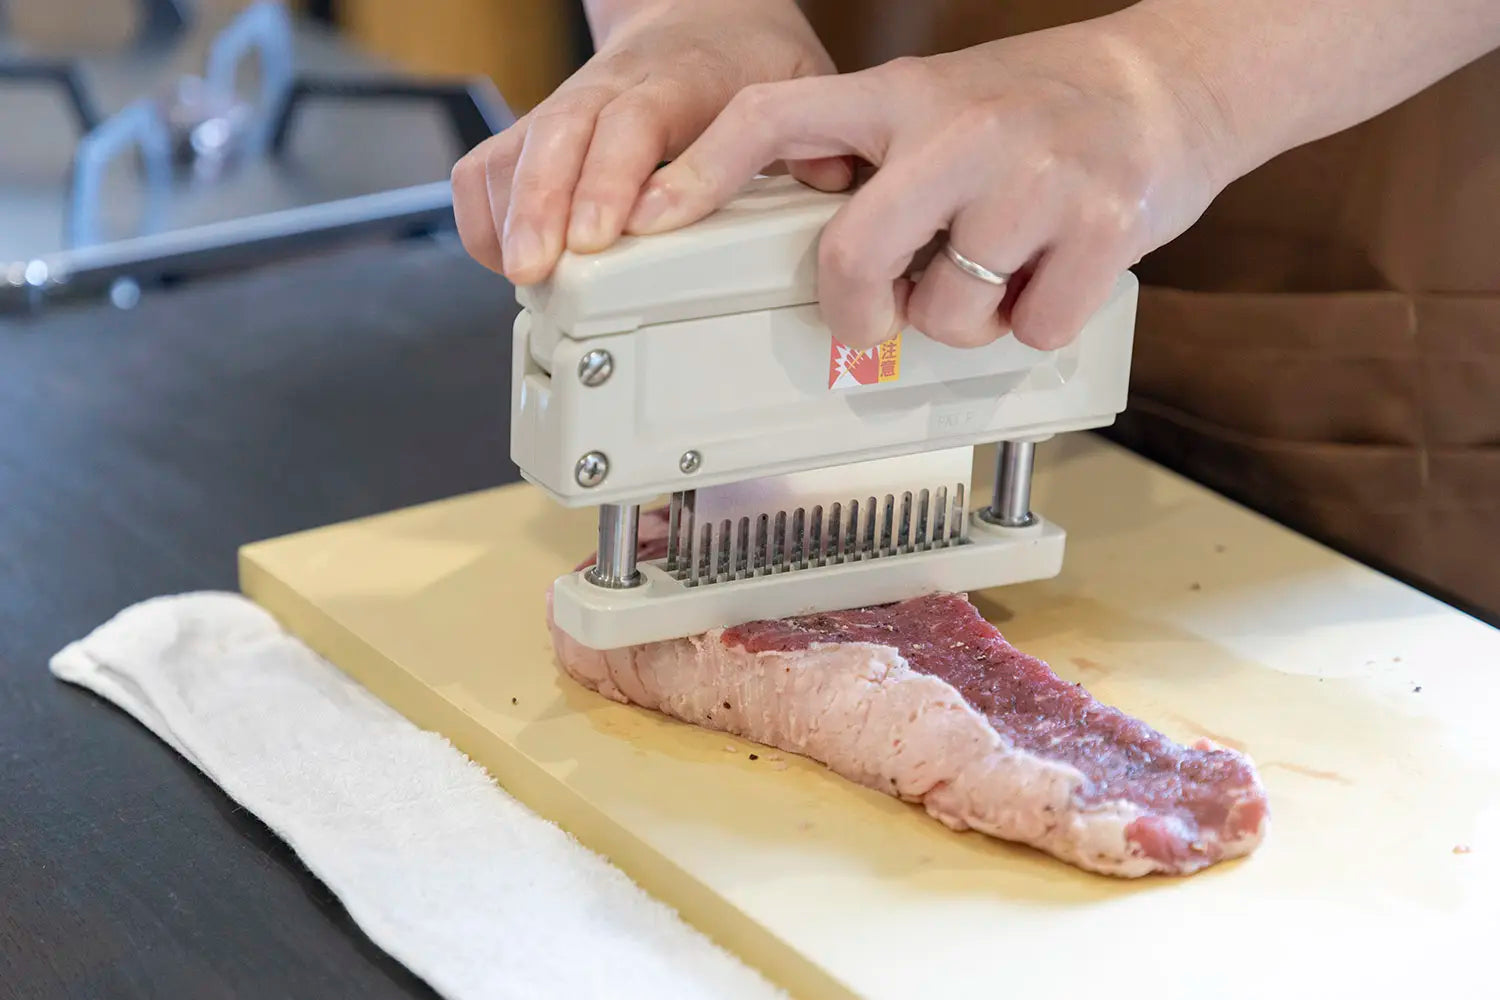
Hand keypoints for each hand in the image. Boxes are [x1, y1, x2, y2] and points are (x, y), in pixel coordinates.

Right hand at [450, 0, 845, 285]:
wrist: (701, 14)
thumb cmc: (744, 63)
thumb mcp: (796, 85)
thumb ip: (809, 134)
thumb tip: (828, 179)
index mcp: (677, 80)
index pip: (635, 121)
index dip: (612, 177)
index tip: (602, 232)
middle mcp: (610, 89)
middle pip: (561, 134)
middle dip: (542, 204)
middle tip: (541, 268)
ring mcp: (569, 108)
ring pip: (516, 149)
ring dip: (509, 215)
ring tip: (519, 275)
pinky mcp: (538, 132)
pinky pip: (489, 166)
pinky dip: (486, 214)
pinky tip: (507, 258)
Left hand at [623, 11, 1234, 350]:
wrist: (1169, 84)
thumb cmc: (1039, 112)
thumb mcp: (940, 107)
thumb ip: (872, 163)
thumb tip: (810, 254)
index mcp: (902, 95)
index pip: (773, 116)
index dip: (699, 172)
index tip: (646, 219)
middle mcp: (959, 130)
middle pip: (852, 255)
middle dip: (855, 311)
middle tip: (875, 317)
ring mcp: (1032, 179)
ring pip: (946, 314)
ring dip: (964, 321)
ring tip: (996, 272)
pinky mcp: (1102, 226)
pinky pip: (1031, 330)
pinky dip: (1037, 326)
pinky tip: (1053, 275)